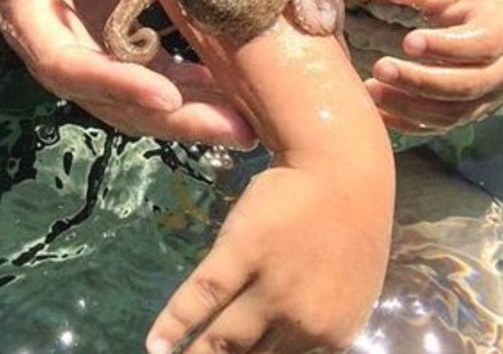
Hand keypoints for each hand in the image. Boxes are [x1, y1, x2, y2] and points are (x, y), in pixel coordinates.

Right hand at [0, 0, 253, 146]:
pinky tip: (236, 92)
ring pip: (141, 101)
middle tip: (237, 128)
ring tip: (250, 123)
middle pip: (115, 103)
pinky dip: (193, 90)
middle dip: (175, 119)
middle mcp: (60, 54)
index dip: (114, 83)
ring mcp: (90, 56)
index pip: (69, 66)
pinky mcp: (114, 47)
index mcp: (29, 21)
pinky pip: (154, 78)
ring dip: (194, 115)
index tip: (164, 95)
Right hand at [146, 161, 389, 353]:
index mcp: (332, 336)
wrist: (342, 167)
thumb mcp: (346, 292)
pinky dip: (174, 323)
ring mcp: (270, 288)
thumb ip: (317, 325)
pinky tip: (155, 345)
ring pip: (222, 339)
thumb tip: (279, 347)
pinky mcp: (241, 252)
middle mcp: (301, 321)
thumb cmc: (347, 225)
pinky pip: (201, 296)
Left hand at [365, 0, 502, 133]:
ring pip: (450, 113)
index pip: (477, 45)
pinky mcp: (466, 116)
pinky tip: (377, 112)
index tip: (408, 40)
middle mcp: (498, 74)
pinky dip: (407, 124)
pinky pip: (438, 127)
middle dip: (420, 80)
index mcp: (502, 35)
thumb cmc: (479, 11)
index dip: (444, 46)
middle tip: (380, 67)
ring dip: (408, 106)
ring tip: (371, 90)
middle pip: (463, 85)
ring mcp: (484, 101)